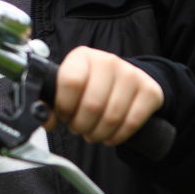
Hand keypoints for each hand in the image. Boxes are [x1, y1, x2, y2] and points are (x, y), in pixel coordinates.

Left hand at [44, 46, 163, 145]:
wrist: (125, 80)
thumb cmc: (89, 86)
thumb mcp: (67, 87)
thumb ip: (50, 102)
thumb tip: (44, 120)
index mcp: (82, 56)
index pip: (71, 82)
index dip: (64, 106)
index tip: (64, 115)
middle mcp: (108, 61)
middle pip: (92, 105)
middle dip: (81, 125)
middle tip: (78, 128)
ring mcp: (131, 75)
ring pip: (112, 117)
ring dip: (97, 134)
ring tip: (92, 133)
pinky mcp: (150, 91)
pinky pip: (132, 123)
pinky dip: (117, 137)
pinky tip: (109, 136)